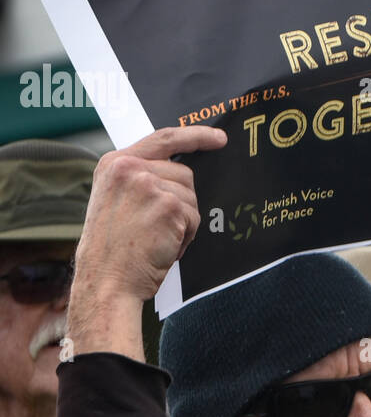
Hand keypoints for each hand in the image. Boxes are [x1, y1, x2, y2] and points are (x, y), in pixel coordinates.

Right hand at [68, 126, 225, 359]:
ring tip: (157, 239)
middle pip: (183, 173)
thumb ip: (138, 179)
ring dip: (183, 221)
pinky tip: (164, 247)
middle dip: (182, 202)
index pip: (163, 138)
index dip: (195, 136)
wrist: (107, 280)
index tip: (217, 138)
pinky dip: (186, 236)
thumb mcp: (114, 200)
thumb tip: (178, 172)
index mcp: (114, 163)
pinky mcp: (168, 205)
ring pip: (191, 196)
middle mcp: (129, 168)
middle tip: (158, 228)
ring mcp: (149, 184)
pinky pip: (194, 217)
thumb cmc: (112, 250)